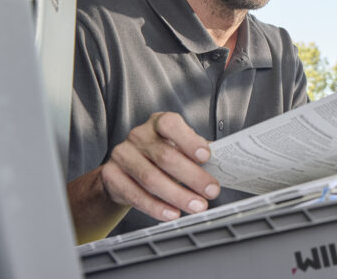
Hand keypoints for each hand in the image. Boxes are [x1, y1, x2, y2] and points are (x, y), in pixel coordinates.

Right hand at [99, 112, 219, 220]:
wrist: (125, 170)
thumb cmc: (160, 155)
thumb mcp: (178, 147)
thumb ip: (197, 152)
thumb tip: (224, 162)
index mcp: (158, 123)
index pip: (171, 125)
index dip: (189, 140)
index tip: (206, 156)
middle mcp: (139, 135)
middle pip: (165, 157)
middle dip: (192, 177)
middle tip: (211, 191)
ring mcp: (122, 155)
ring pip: (151, 178)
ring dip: (177, 196)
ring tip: (196, 206)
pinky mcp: (112, 176)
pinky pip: (136, 195)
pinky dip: (156, 207)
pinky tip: (172, 214)